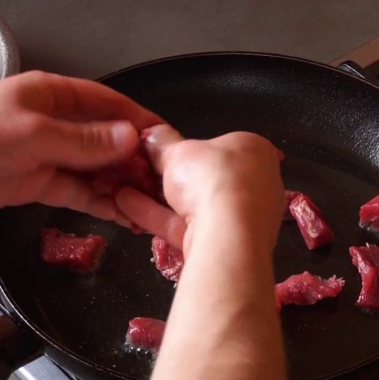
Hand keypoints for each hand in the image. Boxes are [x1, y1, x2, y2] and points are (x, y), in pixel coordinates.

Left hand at [0, 71, 162, 220]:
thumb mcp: (35, 134)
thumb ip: (85, 141)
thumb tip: (132, 139)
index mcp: (55, 95)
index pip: (109, 103)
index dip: (139, 120)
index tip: (167, 139)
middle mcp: (57, 121)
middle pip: (107, 138)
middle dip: (135, 158)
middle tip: (164, 181)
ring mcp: (49, 154)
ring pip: (96, 168)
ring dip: (120, 184)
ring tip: (149, 204)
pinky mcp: (39, 182)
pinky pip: (78, 191)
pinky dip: (99, 202)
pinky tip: (123, 215)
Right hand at [115, 124, 283, 258]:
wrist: (228, 235)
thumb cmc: (212, 177)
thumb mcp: (178, 151)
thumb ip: (162, 142)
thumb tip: (151, 134)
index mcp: (255, 152)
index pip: (221, 147)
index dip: (189, 150)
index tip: (161, 153)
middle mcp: (257, 184)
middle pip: (206, 179)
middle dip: (171, 179)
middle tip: (139, 172)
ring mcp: (243, 219)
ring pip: (194, 206)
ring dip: (156, 198)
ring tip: (122, 188)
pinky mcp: (224, 245)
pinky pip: (186, 226)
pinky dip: (156, 216)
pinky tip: (125, 204)